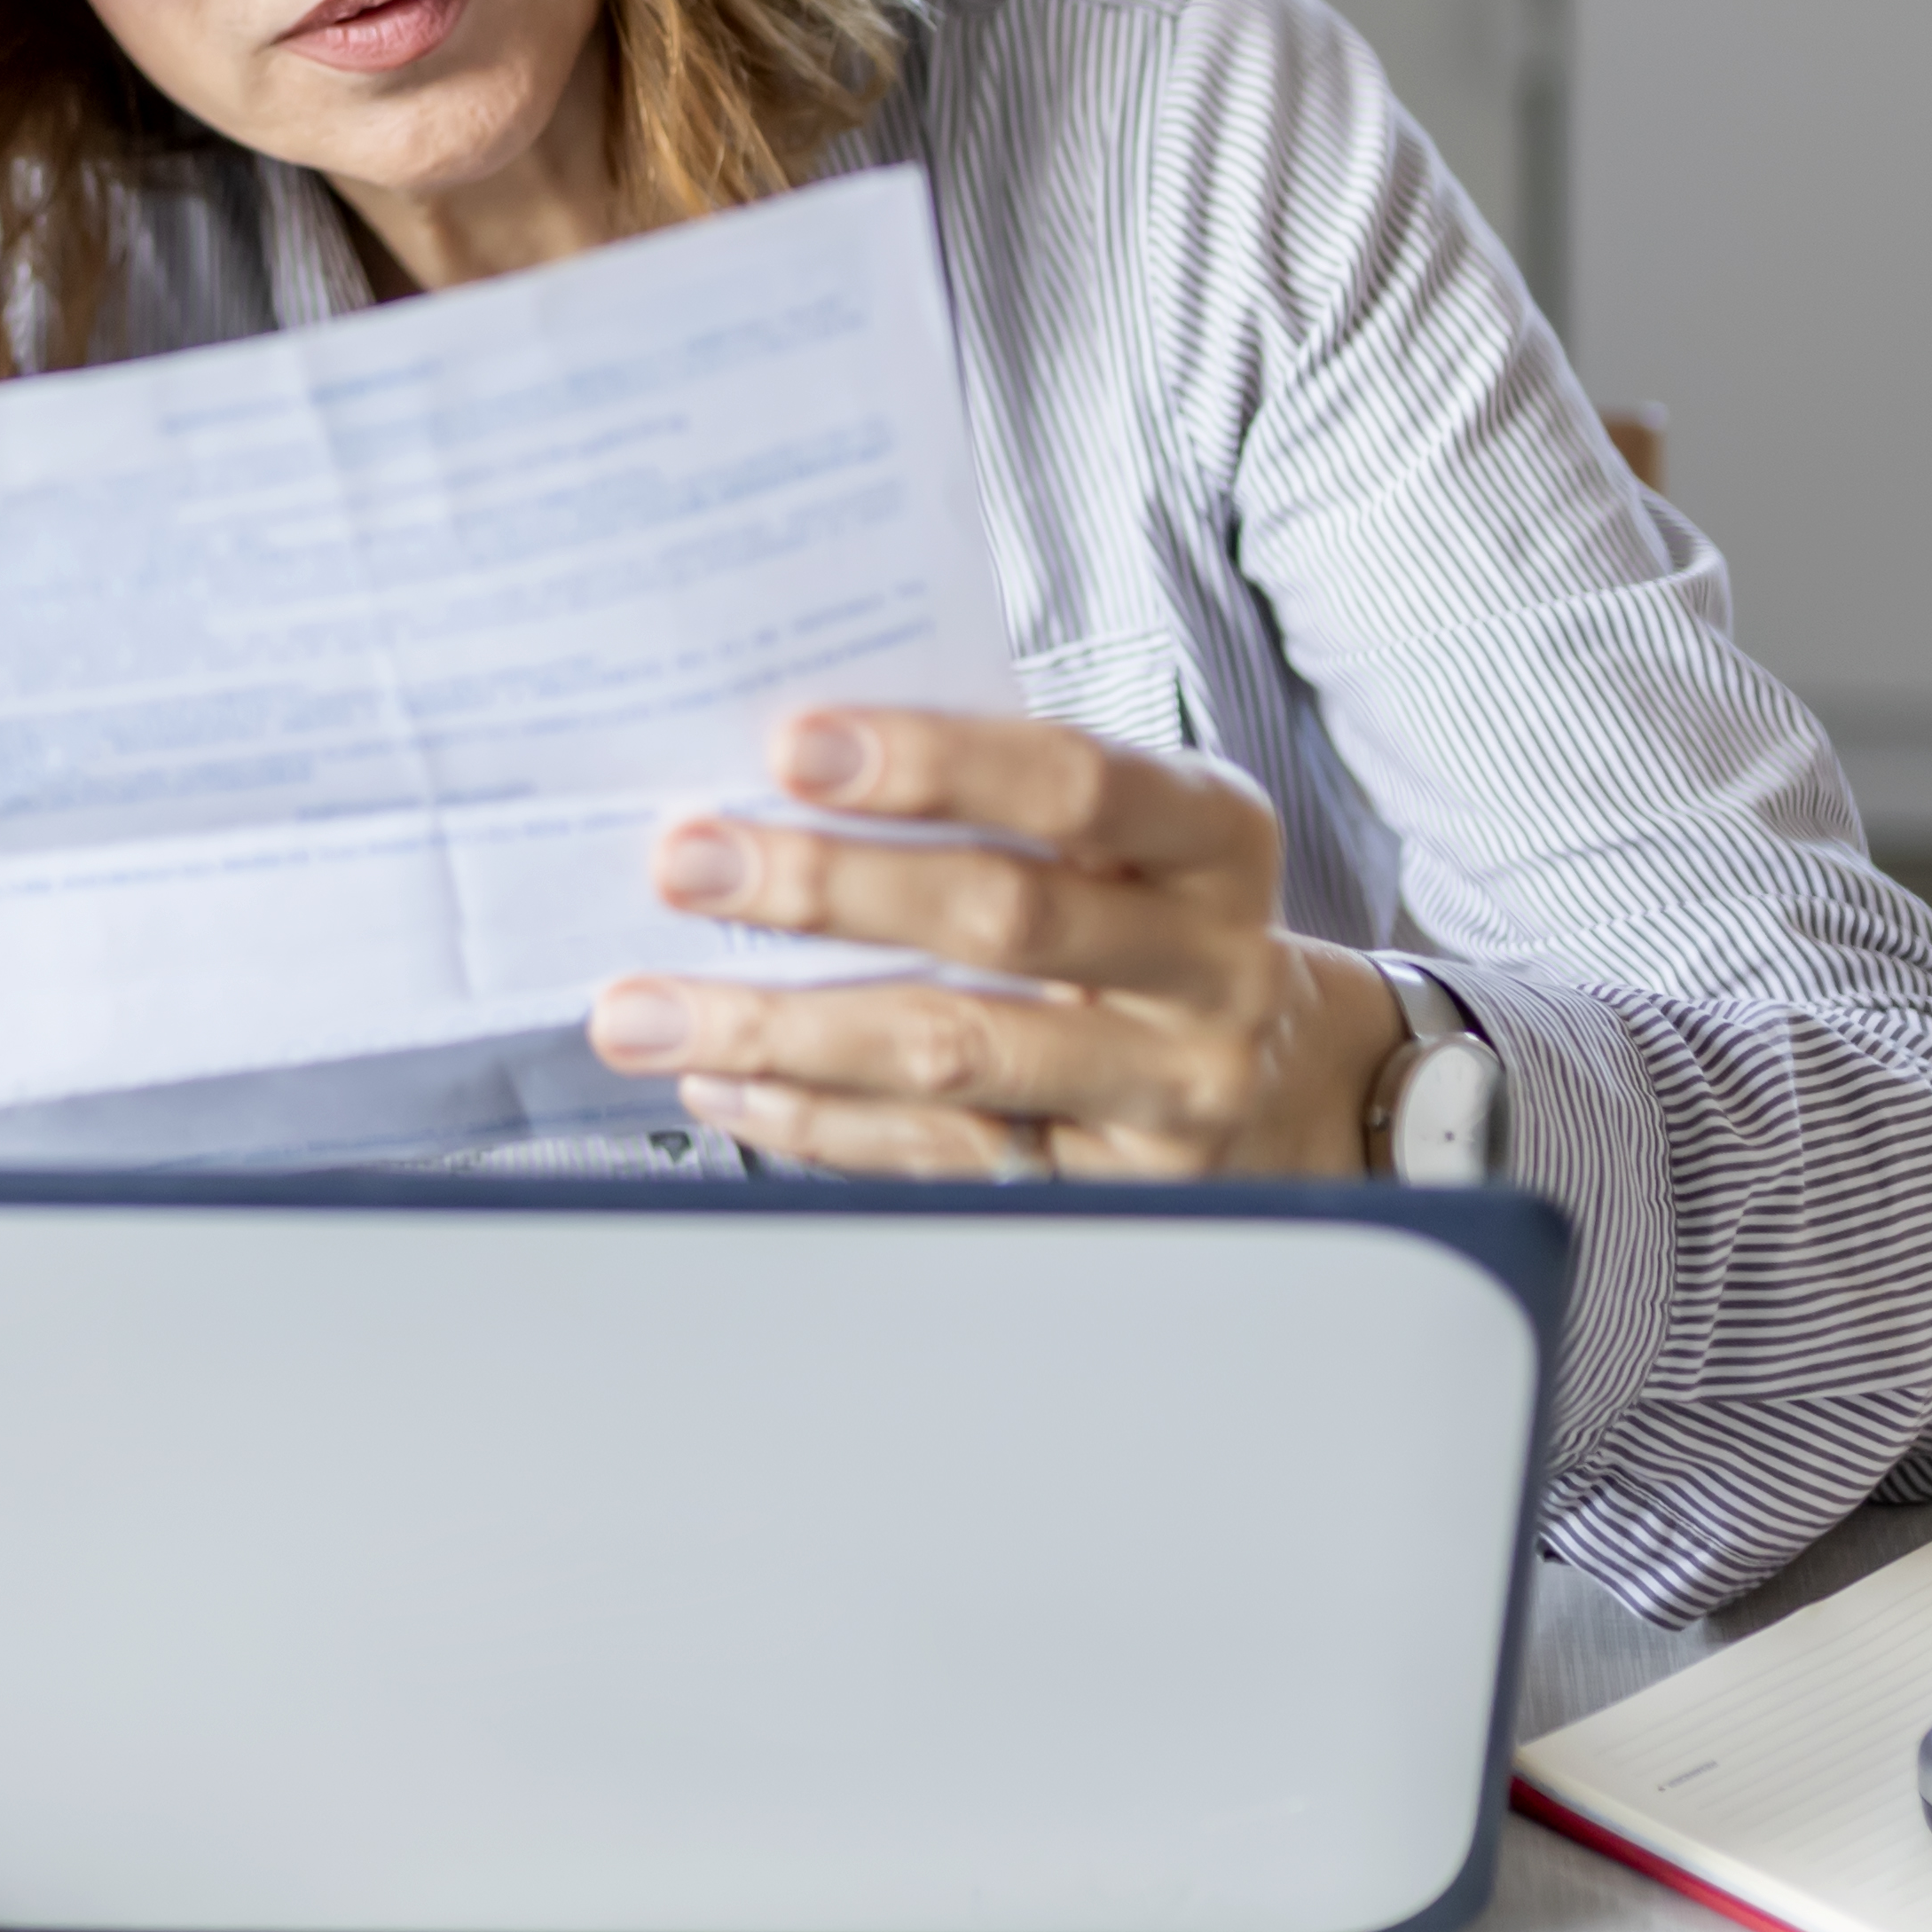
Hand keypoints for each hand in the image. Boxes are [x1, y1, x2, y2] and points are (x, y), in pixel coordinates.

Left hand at [584, 710, 1404, 1179]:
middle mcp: (1209, 963)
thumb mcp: (1125, 832)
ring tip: (643, 1010)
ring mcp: (1168, 1089)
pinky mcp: (1108, 1187)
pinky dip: (811, 1120)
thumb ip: (990, 794)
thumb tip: (768, 770)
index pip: (1074, 783)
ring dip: (779, 1030)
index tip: (789, 744)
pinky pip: (936, 1156)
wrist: (1287, 1080)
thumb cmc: (1152, 912)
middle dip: (824, 888)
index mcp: (1211, 834)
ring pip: (954, 1056)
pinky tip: (719, 1084)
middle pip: (1004, 920)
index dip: (934, 761)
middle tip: (685, 863)